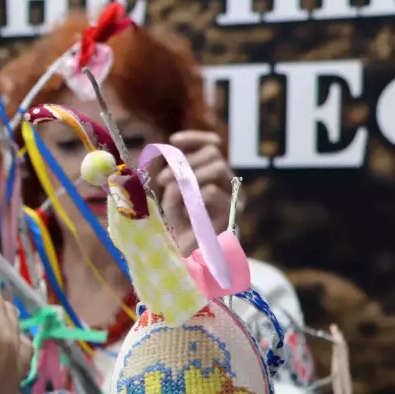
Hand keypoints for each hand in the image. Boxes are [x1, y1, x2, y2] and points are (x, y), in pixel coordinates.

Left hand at [146, 130, 232, 255]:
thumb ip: (171, 178)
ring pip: (217, 167)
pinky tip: (187, 208)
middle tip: (162, 178)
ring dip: (189, 174)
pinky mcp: (231, 212)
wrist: (190, 256)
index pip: (211, 145)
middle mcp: (226, 181)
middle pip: (213, 153)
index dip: (195, 138)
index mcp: (213, 174)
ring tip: (170, 189)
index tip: (174, 139)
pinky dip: (194, 196)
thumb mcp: (170, 197)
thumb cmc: (181, 225)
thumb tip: (168, 164)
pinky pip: (213, 192)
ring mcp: (232, 196)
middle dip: (185, 160)